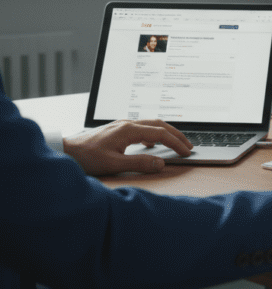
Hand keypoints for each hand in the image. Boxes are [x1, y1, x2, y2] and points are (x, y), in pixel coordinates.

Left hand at [63, 119, 192, 175]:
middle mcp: (127, 124)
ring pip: (151, 124)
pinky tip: (152, 144)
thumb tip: (161, 162)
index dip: (176, 142)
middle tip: (188, 145)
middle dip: (176, 134)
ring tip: (176, 143)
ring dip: (166, 133)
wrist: (66, 151)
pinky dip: (154, 134)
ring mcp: (122, 125)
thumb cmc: (86, 157)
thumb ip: (139, 163)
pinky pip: (142, 128)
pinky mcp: (118, 130)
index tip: (186, 151)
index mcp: (128, 130)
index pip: (160, 133)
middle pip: (159, 124)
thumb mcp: (114, 164)